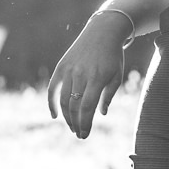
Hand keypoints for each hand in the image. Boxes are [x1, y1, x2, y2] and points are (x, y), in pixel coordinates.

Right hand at [47, 13, 130, 138]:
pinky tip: (55, 115)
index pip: (87, 108)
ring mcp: (69, 70)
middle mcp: (80, 75)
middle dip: (76, 123)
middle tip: (79, 134)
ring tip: (72, 126)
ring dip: (66, 117)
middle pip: (74, 106)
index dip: (85, 124)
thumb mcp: (117, 76)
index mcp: (96, 79)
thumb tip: (101, 113)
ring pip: (63, 100)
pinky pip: (52, 88)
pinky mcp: (61, 67)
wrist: (102, 32)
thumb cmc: (112, 57)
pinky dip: (51, 103)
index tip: (84, 135)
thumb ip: (109, 96)